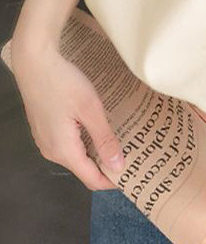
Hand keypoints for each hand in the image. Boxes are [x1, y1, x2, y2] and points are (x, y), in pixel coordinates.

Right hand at [11, 39, 124, 190]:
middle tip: (132, 154)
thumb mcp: (90, 109)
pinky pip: (68, 143)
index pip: (91, 179)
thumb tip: (117, 166)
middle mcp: (52, 151)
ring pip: (76, 155)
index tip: (133, 176)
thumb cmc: (63, 83)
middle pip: (84, 168)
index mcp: (64, 151)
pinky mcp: (45, 128)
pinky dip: (85, 141)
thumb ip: (104, 139)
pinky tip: (99, 127)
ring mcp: (46, 140)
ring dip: (96, 151)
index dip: (112, 181)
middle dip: (107, 166)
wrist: (35, 62)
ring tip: (120, 140)